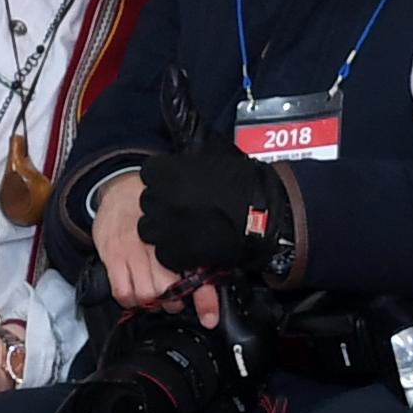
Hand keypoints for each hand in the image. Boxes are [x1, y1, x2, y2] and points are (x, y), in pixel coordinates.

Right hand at [91, 172, 225, 325]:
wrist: (118, 190)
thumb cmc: (150, 210)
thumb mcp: (177, 225)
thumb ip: (197, 252)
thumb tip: (214, 286)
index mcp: (180, 235)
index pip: (196, 272)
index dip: (205, 299)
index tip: (209, 317)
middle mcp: (157, 242)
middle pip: (168, 288)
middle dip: (173, 301)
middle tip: (174, 299)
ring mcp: (134, 249)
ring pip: (146, 293)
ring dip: (151, 303)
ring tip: (154, 297)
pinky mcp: (113, 255)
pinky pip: (122, 291)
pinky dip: (129, 299)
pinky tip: (134, 293)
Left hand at [136, 147, 283, 275]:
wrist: (264, 215)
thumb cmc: (246, 186)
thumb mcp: (213, 159)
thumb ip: (189, 163)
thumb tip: (182, 165)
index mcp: (169, 172)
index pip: (149, 174)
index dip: (161, 180)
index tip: (171, 185)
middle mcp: (162, 198)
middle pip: (147, 202)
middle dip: (161, 205)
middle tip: (181, 208)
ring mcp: (166, 227)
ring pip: (150, 229)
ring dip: (164, 229)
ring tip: (186, 228)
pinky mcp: (175, 252)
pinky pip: (164, 253)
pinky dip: (176, 251)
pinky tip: (193, 244)